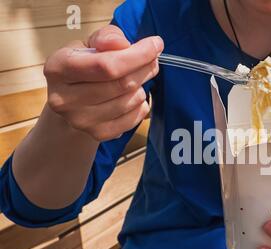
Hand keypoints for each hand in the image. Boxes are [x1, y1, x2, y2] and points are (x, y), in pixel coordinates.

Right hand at [43, 25, 163, 140]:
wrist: (72, 102)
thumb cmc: (84, 67)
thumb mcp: (89, 44)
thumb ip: (106, 38)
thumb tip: (123, 44)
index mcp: (58, 68)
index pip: (106, 64)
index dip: (137, 55)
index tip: (155, 44)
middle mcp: (64, 98)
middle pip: (121, 84)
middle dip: (144, 69)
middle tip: (153, 61)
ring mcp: (80, 120)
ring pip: (129, 101)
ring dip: (142, 86)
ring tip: (139, 78)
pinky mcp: (96, 134)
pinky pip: (131, 119)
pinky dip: (140, 107)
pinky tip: (135, 97)